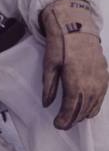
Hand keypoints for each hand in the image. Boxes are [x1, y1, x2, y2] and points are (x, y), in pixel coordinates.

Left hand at [41, 0, 108, 128]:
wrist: (76, 26)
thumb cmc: (61, 44)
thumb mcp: (49, 64)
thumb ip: (49, 86)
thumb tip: (47, 104)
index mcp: (75, 80)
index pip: (71, 108)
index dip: (65, 119)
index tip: (57, 124)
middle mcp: (90, 82)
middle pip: (83, 110)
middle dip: (73, 120)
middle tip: (63, 124)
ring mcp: (100, 79)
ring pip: (94, 105)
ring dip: (83, 114)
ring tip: (73, 118)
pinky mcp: (105, 74)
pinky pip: (101, 96)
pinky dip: (94, 105)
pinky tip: (87, 108)